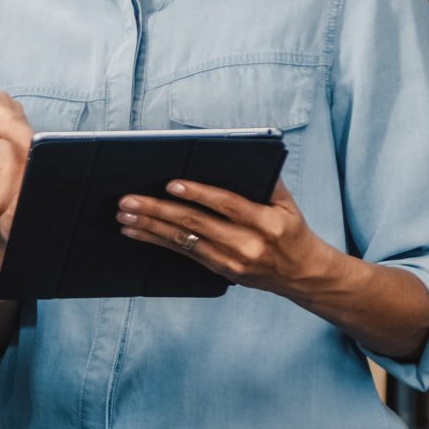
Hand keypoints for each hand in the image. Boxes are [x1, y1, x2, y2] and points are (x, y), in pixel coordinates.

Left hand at [116, 180, 338, 295]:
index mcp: (266, 222)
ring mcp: (232, 261)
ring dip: (150, 226)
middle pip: (196, 224)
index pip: (227, 205)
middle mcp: (248, 244)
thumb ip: (267, 180)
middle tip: (129, 200)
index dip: (198, 194)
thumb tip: (238, 154)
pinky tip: (135, 231)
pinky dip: (156, 241)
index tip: (171, 184)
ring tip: (124, 214)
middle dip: (158, 210)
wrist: (303, 274)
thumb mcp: (287, 204)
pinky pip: (183, 253)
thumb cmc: (292, 230)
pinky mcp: (221, 271)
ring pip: (184, 241)